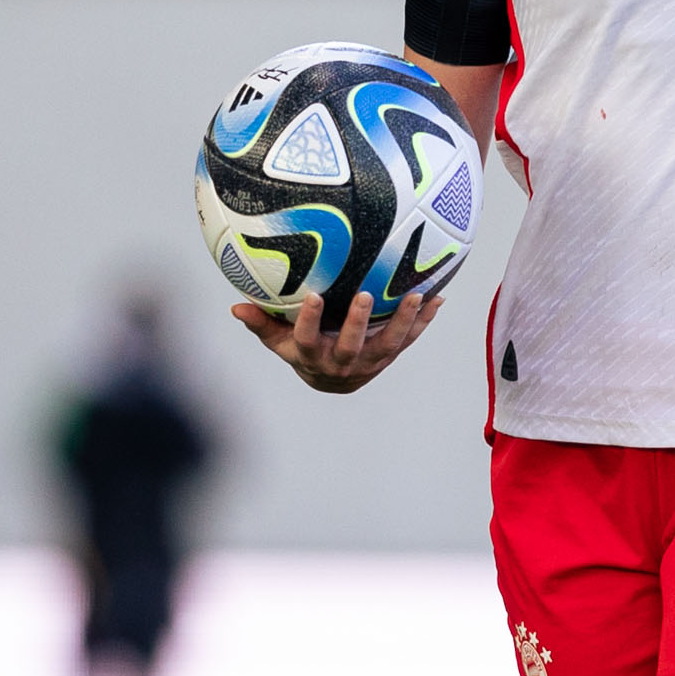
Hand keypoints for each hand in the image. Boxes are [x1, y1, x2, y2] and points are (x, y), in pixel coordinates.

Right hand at [231, 285, 441, 393]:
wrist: (333, 380)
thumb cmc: (302, 350)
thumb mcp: (279, 340)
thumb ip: (261, 324)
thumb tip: (236, 306)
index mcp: (313, 356)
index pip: (306, 339)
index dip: (309, 321)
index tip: (312, 297)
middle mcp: (343, 362)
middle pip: (351, 345)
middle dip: (359, 322)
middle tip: (366, 294)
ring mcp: (370, 361)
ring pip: (389, 344)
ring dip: (405, 320)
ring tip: (417, 295)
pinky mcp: (390, 356)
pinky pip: (409, 339)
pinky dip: (424, 320)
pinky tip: (438, 297)